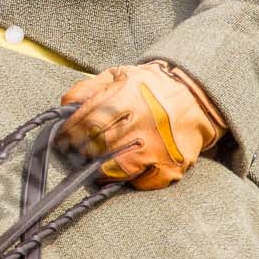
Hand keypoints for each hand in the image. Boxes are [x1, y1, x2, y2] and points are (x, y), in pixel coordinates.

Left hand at [56, 60, 225, 189]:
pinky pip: (143, 183)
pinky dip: (129, 182)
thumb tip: (65, 107)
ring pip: (117, 169)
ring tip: (93, 169)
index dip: (70, 134)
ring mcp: (159, 146)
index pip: (88, 120)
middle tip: (74, 156)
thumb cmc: (150, 87)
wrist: (196, 97)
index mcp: (127, 95)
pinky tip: (123, 174)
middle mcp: (143, 120)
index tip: (61, 141)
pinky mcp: (171, 166)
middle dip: (80, 154)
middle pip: (99, 146)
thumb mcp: (118, 75)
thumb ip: (89, 88)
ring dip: (99, 172)